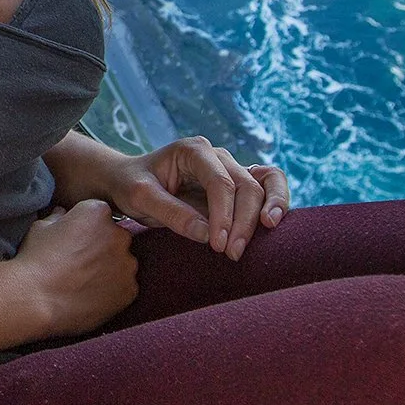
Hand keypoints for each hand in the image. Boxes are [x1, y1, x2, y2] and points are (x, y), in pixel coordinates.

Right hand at [13, 199, 138, 337]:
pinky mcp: (129, 290)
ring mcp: (127, 264)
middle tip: (79, 262)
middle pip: (115, 237)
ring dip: (109, 268)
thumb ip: (57, 217)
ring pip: (122, 263)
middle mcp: (118, 235)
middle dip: (102, 246)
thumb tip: (61, 213)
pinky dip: (112, 291)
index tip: (74, 240)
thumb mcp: (40, 228)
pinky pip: (125, 287)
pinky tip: (90, 295)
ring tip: (83, 281)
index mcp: (97, 212)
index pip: (100, 214)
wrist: (36, 300)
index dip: (86, 228)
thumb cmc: (35, 261)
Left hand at [111, 137, 288, 262]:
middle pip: (245, 185)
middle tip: (232, 253)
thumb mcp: (140, 198)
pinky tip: (273, 224)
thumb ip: (172, 213)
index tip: (218, 245)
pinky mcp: (236, 185)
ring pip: (263, 182)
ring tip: (268, 234)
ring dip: (268, 209)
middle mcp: (217, 156)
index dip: (224, 214)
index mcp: (193, 151)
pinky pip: (266, 187)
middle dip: (244, 221)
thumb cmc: (132, 185)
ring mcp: (229, 168)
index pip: (219, 182)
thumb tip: (206, 234)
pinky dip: (276, 201)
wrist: (129, 182)